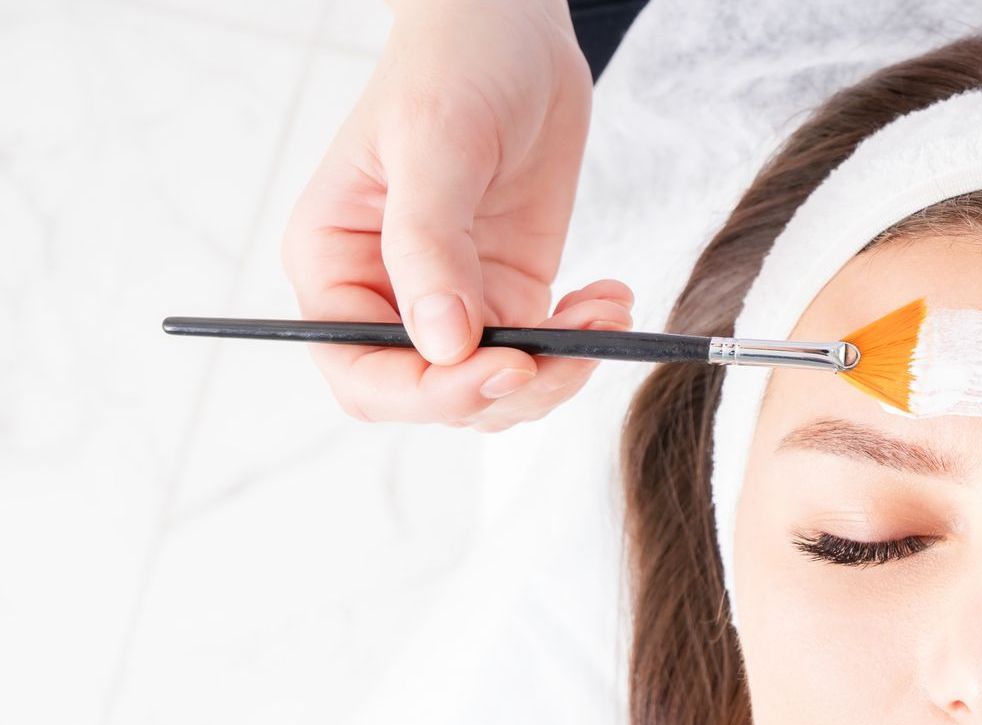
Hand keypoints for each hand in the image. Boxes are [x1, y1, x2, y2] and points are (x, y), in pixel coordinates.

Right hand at [281, 0, 632, 429]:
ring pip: (497, 389)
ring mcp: (453, 302)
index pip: (363, 374)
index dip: (429, 393)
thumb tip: (445, 345)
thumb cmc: (451, 69)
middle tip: (571, 348)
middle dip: (506, 388)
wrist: (511, 32)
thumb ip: (430, 247)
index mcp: (336, 267)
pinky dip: (582, 343)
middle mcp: (387, 298)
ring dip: (558, 371)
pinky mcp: (509, 293)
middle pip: (435, 396)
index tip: (505, 367)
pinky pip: (542, 352)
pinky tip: (609, 300)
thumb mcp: (433, 148)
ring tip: (604, 312)